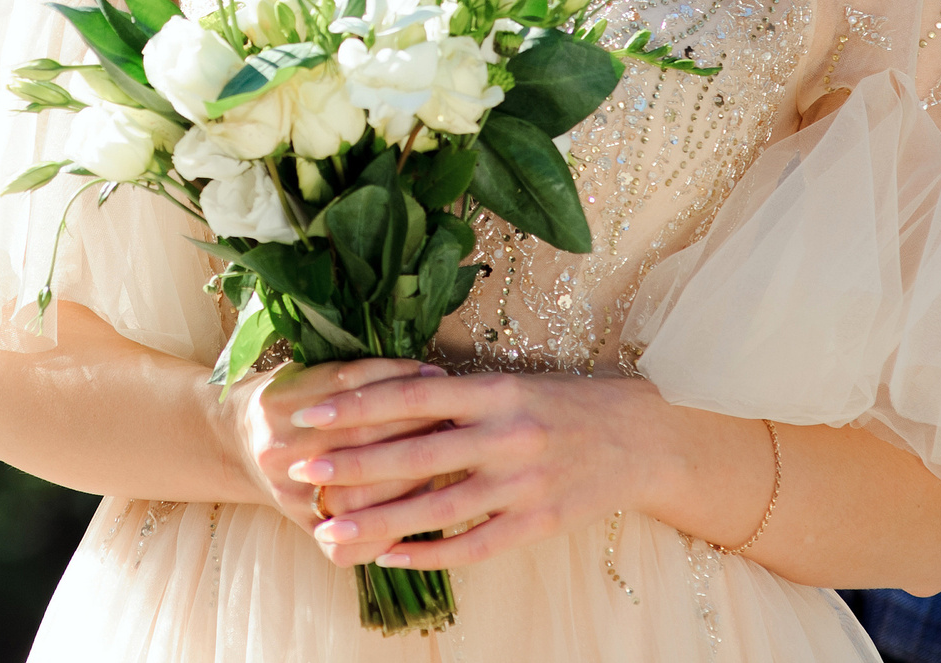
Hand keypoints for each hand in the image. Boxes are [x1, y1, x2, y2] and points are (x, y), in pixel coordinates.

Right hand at [220, 358, 445, 539]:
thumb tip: (431, 378)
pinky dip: (391, 527)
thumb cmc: (290, 400)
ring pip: (361, 495)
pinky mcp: (303, 529)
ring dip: (411, 477)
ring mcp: (288, 495)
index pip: (350, 389)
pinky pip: (351, 541)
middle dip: (414, 427)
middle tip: (453, 416)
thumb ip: (355, 374)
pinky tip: (422, 504)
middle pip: (360, 440)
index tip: (438, 380)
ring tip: (446, 456)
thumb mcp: (308, 371)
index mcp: (279, 401)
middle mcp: (278, 450)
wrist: (235, 442)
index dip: (399, 383)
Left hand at [281, 370, 672, 571]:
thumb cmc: (563, 404)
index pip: (415, 394)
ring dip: (379, 521)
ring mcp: (523, 486)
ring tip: (330, 529)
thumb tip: (383, 397)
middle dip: (353, 464)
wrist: (640, 438)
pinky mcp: (538, 525)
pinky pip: (474, 546)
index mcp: (496, 391)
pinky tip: (391, 556)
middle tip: (300, 471)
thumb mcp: (511, 385)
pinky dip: (429, 554)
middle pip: (417, 453)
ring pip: (438, 509)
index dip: (360, 405)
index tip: (312, 415)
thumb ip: (455, 396)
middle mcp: (507, 435)